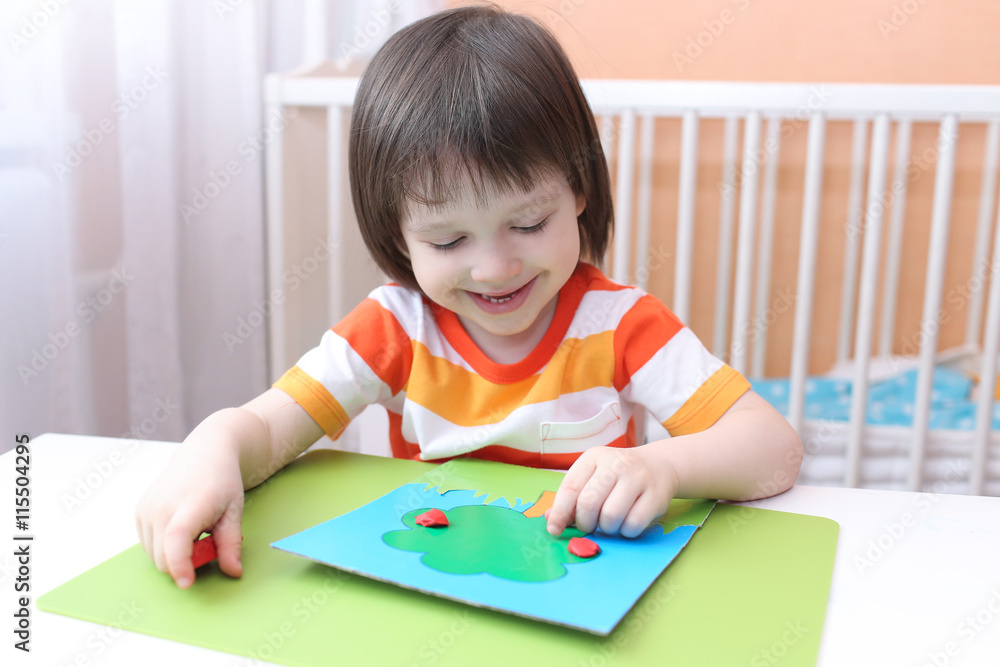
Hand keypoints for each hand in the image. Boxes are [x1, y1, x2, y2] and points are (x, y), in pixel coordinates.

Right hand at [135, 441, 244, 588]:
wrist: (203, 455)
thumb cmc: (222, 483)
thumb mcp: (234, 512)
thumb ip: (231, 544)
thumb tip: (233, 572)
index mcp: (190, 504)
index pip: (176, 539)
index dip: (179, 565)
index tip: (187, 583)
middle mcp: (162, 507)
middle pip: (164, 558)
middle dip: (186, 562)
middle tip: (207, 540)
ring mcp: (146, 509)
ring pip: (154, 556)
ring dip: (174, 554)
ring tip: (195, 530)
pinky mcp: (139, 512)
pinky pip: (148, 545)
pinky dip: (164, 546)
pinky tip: (181, 526)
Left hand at [545, 445, 677, 537]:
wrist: (659, 466)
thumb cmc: (618, 477)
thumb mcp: (593, 478)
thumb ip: (572, 498)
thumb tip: (551, 520)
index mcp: (594, 457)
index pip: (570, 487)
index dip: (559, 512)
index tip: (554, 530)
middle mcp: (615, 463)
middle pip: (589, 503)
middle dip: (585, 523)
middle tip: (590, 526)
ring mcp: (638, 477)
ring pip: (611, 515)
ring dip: (607, 528)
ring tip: (611, 523)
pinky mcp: (656, 494)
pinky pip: (634, 524)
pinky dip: (626, 532)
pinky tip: (627, 524)